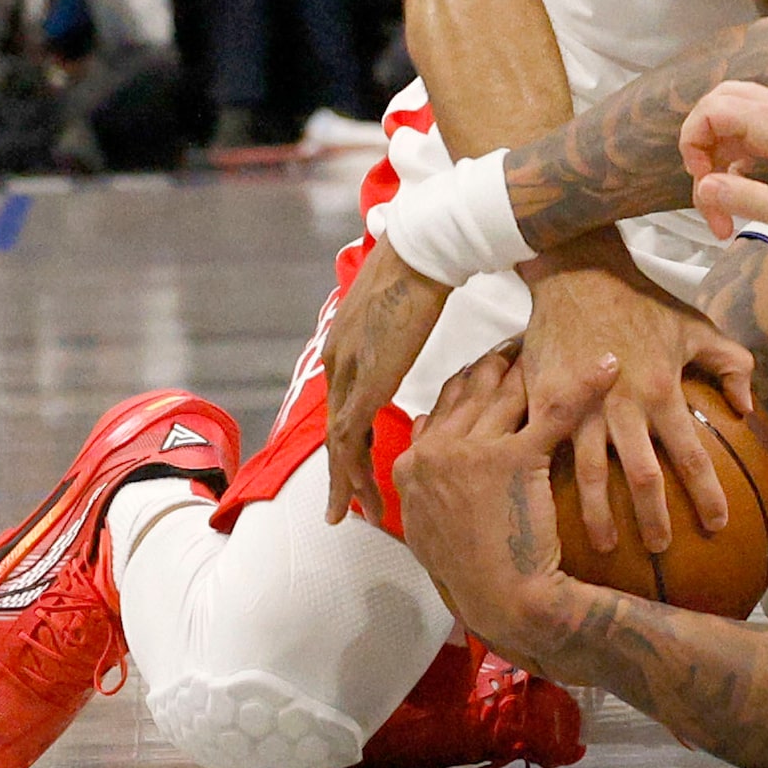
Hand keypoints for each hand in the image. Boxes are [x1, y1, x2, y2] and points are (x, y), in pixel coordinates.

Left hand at [321, 238, 456, 525]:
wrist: (425, 252)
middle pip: (336, 429)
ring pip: (339, 443)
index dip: (353, 438)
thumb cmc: (431, 265)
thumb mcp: (413, 301)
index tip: (362, 463)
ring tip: (358, 515)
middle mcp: (337, 360)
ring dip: (347, 483)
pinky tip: (363, 497)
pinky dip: (352, 474)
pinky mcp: (363, 386)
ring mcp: (346, 373)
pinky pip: (350, 442)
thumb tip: (424, 321)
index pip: (346, 402)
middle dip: (342, 471)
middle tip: (346, 507)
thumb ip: (409, 322)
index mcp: (347, 342)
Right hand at [393, 346, 608, 666]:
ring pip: (509, 391)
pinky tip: (609, 363)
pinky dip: (585, 383)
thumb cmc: (474, 572)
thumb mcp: (430, 524)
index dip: (474, 378)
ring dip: (539, 362)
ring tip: (566, 340)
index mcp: (411, 464)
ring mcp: (470, 453)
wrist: (501, 602)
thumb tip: (426, 433)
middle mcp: (434, 451)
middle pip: (475, 388)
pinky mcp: (513, 459)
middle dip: (505, 358)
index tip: (497, 359)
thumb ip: (424, 478)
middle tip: (534, 335)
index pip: (445, 402)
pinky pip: (555, 410)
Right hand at [521, 257, 755, 555]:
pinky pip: (547, 450)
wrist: (578, 275)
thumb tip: (749, 408)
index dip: (706, 494)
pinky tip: (551, 510)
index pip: (691, 455)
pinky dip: (550, 483)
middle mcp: (622, 405)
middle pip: (641, 477)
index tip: (717, 526)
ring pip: (588, 475)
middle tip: (662, 551)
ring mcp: (579, 406)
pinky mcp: (543, 402)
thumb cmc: (643, 303)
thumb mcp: (697, 327)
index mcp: (662, 391)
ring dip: (598, 515)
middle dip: (652, 520)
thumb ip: (732, 364)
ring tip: (605, 548)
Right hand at [684, 81, 767, 248]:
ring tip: (731, 211)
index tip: (705, 191)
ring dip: (722, 157)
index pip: (709, 111)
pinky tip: (754, 195)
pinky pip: (759, 128)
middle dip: (701, 150)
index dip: (691, 148)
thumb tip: (703, 188)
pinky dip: (743, 157)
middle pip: (718, 105)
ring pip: (737, 117)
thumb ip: (750, 201)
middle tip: (712, 197)